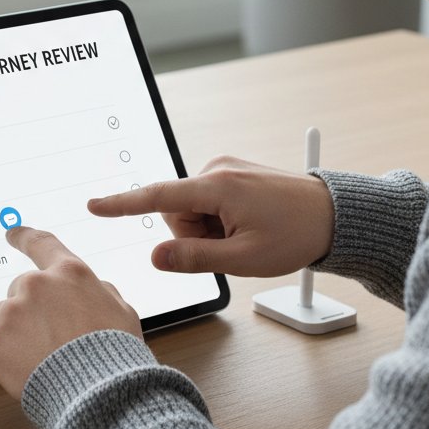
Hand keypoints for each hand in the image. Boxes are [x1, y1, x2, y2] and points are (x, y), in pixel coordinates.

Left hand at [0, 226, 142, 399]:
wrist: (98, 394)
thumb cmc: (115, 355)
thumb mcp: (122, 312)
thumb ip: (99, 292)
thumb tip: (88, 290)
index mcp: (69, 273)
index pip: (41, 244)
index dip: (23, 237)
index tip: (11, 232)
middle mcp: (35, 285)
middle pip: (20, 292)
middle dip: (30, 313)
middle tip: (49, 343)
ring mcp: (10, 312)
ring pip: (2, 319)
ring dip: (13, 336)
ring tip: (39, 362)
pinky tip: (16, 370)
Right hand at [88, 156, 334, 277]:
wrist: (335, 216)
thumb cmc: (296, 236)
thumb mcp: (244, 259)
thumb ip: (194, 258)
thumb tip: (156, 257)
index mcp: (217, 186)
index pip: (157, 196)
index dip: (122, 204)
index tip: (94, 206)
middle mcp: (217, 170)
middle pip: (176, 212)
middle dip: (194, 236)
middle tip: (233, 247)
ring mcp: (225, 169)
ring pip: (191, 211)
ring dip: (209, 230)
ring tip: (246, 236)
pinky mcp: (233, 174)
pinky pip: (208, 203)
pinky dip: (219, 221)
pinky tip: (248, 226)